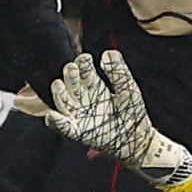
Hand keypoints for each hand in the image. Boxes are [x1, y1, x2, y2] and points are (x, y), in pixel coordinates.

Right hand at [43, 50, 191, 186]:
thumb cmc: (133, 113)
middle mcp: (85, 99)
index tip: (85, 58)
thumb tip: (107, 53)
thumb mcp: (128, 88)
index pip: (83, 70)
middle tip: (73, 68)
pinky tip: (53, 116)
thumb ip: (118, 71)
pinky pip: (65, 127)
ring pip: (62, 101)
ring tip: (59, 84)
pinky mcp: (80, 132)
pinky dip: (57, 123)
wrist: (139, 138)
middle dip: (69, 75)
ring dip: (59, 92)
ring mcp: (80, 115)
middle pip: (70, 83)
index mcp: (96, 87)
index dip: (82, 63)